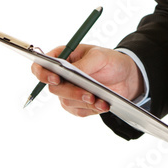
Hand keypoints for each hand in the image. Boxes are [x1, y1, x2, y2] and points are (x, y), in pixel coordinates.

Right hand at [29, 44, 143, 116]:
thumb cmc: (110, 61)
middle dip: (72, 92)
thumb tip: (71, 72)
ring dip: (84, 102)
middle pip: (54, 88)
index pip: (41, 66)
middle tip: (89, 95)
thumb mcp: (100, 56)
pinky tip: (103, 105)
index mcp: (63, 58)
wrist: (127, 76)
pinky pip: (79, 111)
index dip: (43, 73)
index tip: (55, 78)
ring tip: (101, 100)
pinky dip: (91, 109)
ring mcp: (68, 92)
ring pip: (66, 101)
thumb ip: (84, 64)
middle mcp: (62, 76)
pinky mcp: (78, 104)